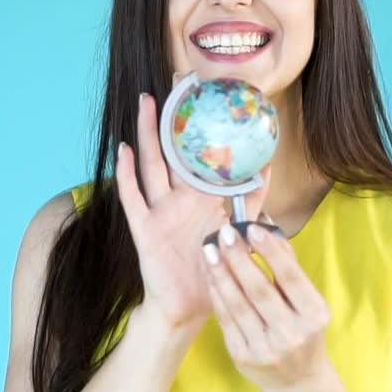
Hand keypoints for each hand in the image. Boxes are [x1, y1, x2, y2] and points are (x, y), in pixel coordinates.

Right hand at [115, 92, 270, 332]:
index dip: (199, 125)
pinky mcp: (144, 229)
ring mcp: (158, 211)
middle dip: (171, 117)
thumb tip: (267, 167)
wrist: (189, 307)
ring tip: (146, 103)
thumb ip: (252, 201)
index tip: (202, 94)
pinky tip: (124, 151)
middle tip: (173, 84)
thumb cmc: (214, 269)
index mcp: (200, 197)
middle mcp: (177, 198)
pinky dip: (127, 174)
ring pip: (151, 164)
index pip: (198, 152)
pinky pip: (133, 197)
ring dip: (147, 134)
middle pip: (172, 149)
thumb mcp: (238, 231)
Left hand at [203, 215, 332, 391]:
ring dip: (221, 274)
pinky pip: (226, 320)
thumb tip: (267, 227)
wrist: (298, 382)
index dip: (270, 251)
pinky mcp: (244, 357)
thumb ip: (289, 266)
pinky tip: (211, 277)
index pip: (290, 277)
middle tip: (223, 233)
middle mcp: (292, 333)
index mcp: (314, 314)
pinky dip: (217, 296)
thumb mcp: (307, 301)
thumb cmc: (304, 331)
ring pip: (238, 304)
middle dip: (239, 258)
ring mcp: (266, 348)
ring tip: (210, 251)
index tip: (252, 228)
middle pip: (259, 290)